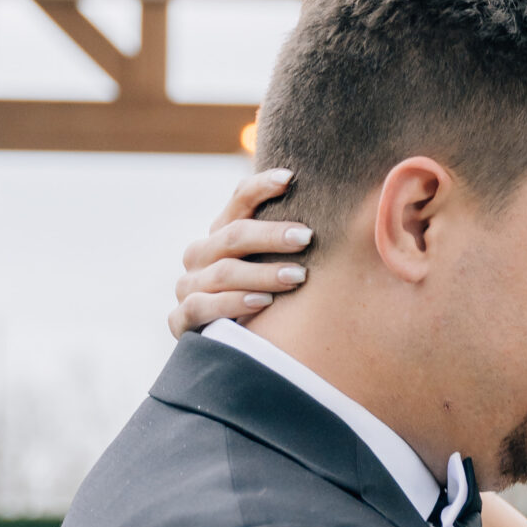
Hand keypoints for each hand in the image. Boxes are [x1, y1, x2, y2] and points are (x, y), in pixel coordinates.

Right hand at [167, 171, 313, 335]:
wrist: (227, 347)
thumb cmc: (263, 296)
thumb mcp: (274, 265)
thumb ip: (292, 239)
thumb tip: (346, 206)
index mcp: (221, 233)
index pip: (238, 200)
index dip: (260, 187)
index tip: (290, 179)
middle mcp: (200, 255)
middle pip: (233, 236)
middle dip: (271, 235)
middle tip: (307, 237)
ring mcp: (188, 286)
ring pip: (222, 273)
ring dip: (262, 273)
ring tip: (298, 276)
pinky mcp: (180, 320)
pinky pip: (200, 307)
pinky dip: (232, 304)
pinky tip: (263, 302)